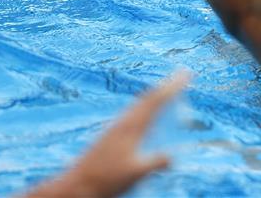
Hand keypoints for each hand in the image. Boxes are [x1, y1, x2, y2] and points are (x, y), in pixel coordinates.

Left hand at [28, 71, 189, 197]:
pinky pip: (133, 112)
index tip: (186, 74)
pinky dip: (145, 106)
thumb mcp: (136, 173)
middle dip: (166, 85)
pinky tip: (144, 113)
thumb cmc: (104, 179)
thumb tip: (172, 157)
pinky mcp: (111, 135)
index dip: (172, 87)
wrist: (75, 186)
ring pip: (139, 104)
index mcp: (132, 127)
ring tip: (167, 89)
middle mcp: (123, 122)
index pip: (155, 101)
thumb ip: (155, 162)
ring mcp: (116, 128)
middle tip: (181, 75)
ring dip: (155, 94)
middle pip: (147, 97)